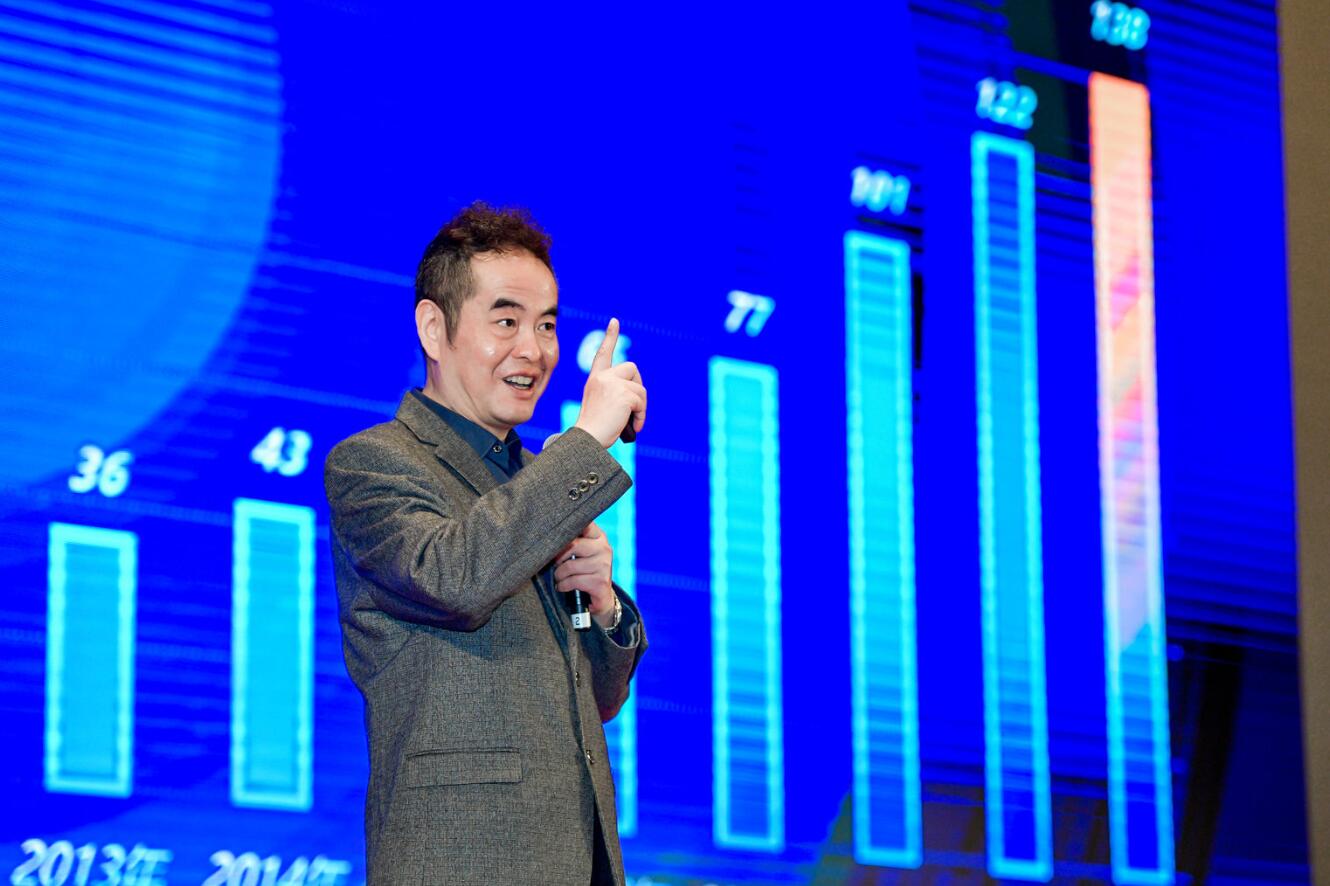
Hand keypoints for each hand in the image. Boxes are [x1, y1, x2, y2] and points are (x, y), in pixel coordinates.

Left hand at [553, 523, 616, 627]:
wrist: (600, 596)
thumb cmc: (584, 570)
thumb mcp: (581, 553)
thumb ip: (571, 541)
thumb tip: (548, 535)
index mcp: (599, 537)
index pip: (585, 525)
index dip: (568, 529)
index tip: (557, 537)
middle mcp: (604, 549)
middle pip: (572, 545)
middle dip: (558, 557)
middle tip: (555, 565)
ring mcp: (604, 566)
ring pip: (570, 566)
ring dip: (559, 575)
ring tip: (558, 578)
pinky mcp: (600, 582)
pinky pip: (573, 581)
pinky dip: (563, 585)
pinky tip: (562, 586)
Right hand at [574, 318, 645, 447]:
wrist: (587, 439)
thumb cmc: (595, 428)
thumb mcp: (603, 404)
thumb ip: (615, 392)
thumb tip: (637, 395)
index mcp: (595, 379)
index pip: (603, 353)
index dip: (610, 336)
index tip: (615, 321)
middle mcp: (602, 377)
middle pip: (632, 368)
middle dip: (638, 385)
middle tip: (636, 406)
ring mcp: (612, 384)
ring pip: (640, 388)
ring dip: (641, 406)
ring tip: (632, 422)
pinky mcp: (624, 394)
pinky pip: (642, 401)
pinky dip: (642, 415)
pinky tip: (634, 426)